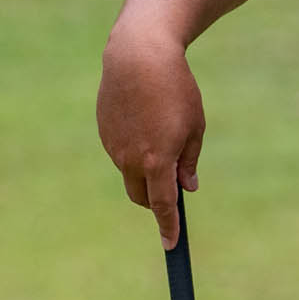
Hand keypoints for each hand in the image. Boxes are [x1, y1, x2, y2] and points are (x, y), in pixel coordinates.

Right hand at [96, 26, 205, 249]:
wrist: (138, 54)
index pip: (162, 206)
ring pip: (129, 172)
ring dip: (144, 169)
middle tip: (172, 188)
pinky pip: (119, 151)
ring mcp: (113, 146)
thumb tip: (186, 187)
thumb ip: (188, 160)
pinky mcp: (103, 131)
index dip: (168, 227)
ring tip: (160, 133)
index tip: (172, 244)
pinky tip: (143, 119)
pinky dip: (132, 148)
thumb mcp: (194, 124)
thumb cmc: (175, 87)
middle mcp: (131, 159)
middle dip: (154, 200)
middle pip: (141, 196)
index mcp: (157, 160)